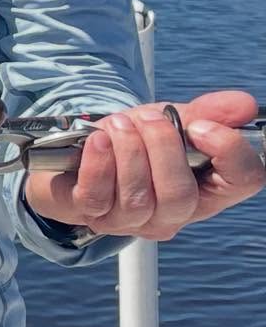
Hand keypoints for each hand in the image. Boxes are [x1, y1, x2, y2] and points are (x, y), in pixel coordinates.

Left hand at [25, 91, 263, 240]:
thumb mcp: (171, 120)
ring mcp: (131, 221)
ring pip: (138, 197)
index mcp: (206, 190)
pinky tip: (97, 139)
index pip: (244, 180)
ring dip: (128, 149)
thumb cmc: (134, 140)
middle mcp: (173, 214)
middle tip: (149, 119)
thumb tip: (245, 105)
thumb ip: (206, 113)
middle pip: (181, 195)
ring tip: (119, 124)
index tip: (200, 126)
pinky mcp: (93, 215)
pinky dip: (98, 162)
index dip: (229, 151)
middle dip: (163, 147)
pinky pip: (98, 196)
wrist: (81, 150)